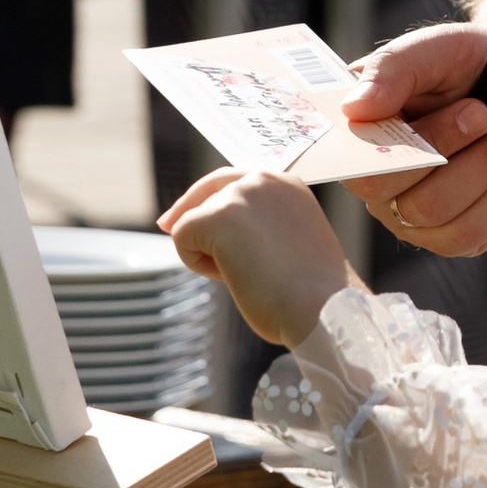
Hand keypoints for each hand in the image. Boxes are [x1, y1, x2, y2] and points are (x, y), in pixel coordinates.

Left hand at [159, 168, 357, 344]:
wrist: (321, 308)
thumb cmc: (311, 294)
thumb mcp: (290, 246)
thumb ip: (260, 231)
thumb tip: (217, 237)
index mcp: (288, 185)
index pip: (237, 180)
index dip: (209, 198)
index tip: (187, 212)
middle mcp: (265, 179)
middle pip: (209, 187)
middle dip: (186, 208)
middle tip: (165, 225)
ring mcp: (241, 193)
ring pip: (196, 218)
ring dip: (209, 253)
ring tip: (246, 276)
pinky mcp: (217, 216)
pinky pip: (182, 238)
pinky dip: (198, 264)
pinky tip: (231, 278)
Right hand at [339, 17, 486, 256]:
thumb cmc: (481, 63)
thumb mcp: (440, 48)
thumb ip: (394, 69)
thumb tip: (353, 109)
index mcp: (359, 129)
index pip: (341, 151)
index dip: (366, 145)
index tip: (407, 119)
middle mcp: (377, 177)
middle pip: (382, 186)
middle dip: (441, 144)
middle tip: (481, 110)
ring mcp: (413, 212)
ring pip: (429, 210)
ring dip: (483, 163)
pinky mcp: (457, 236)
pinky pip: (465, 234)